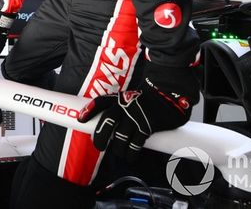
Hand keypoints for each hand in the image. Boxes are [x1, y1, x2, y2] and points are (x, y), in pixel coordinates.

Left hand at [78, 63, 198, 159]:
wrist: (170, 94)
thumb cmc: (149, 99)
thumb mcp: (131, 98)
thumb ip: (119, 108)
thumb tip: (107, 125)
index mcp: (120, 98)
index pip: (101, 102)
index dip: (89, 110)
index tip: (80, 119)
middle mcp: (125, 106)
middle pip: (107, 122)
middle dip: (100, 136)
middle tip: (99, 146)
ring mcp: (136, 116)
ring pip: (120, 137)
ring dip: (118, 148)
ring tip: (120, 153)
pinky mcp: (147, 126)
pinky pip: (135, 143)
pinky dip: (131, 152)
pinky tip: (131, 156)